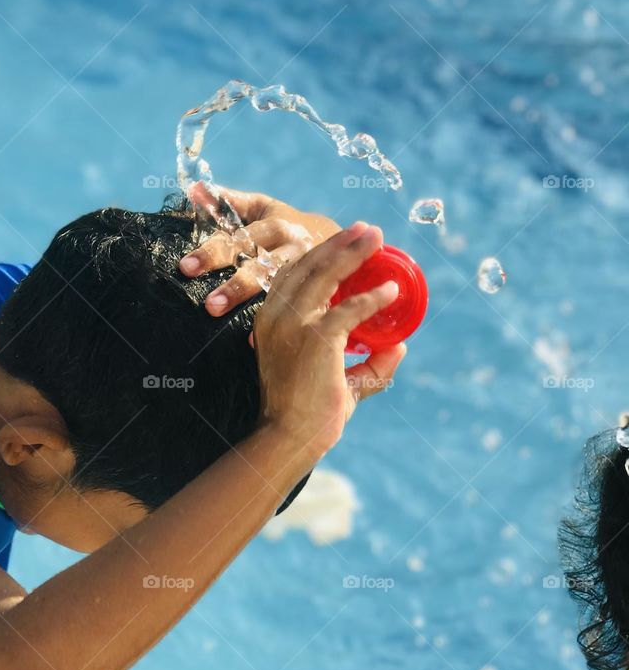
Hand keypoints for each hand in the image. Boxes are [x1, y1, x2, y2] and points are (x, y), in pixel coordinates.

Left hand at [179, 184, 340, 315]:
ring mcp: (306, 272)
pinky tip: (251, 342)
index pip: (241, 237)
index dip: (214, 251)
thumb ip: (229, 202)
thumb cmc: (286, 225)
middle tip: (209, 305)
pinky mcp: (316, 292)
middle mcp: (293, 247)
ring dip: (250, 302)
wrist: (340, 242)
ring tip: (223, 316)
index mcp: (277, 223)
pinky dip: (270, 324)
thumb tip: (194, 189)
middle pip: (261, 264)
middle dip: (235, 285)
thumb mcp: (262, 208)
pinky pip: (294, 310)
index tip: (186, 267)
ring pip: (276, 287)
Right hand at [253, 221, 404, 465]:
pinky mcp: (317, 338)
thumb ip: (366, 364)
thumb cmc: (306, 415)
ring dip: (353, 253)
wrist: (289, 438)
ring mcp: (294, 325)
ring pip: (325, 275)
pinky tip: (392, 291)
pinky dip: (374, 298)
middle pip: (308, 265)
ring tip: (377, 238)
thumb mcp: (335, 381)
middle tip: (367, 230)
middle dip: (339, 243)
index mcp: (269, 322)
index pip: (292, 275)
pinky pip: (350, 308)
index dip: (319, 253)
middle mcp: (276, 317)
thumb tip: (399, 345)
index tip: (346, 241)